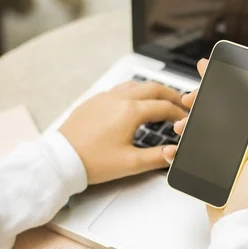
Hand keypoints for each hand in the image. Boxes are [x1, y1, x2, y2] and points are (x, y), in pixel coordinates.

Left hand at [59, 81, 187, 184]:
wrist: (62, 159)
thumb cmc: (92, 161)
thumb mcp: (131, 163)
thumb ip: (157, 158)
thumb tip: (173, 153)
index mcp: (130, 112)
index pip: (164, 107)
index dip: (179, 113)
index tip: (185, 119)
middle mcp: (118, 99)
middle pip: (152, 88)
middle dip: (170, 95)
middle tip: (181, 102)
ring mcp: (104, 98)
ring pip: (135, 85)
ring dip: (152, 90)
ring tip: (160, 99)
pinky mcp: (93, 101)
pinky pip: (119, 89)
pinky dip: (134, 92)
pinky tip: (133, 102)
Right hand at [163, 59, 247, 224]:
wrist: (239, 227)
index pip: (244, 103)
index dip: (230, 84)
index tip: (214, 69)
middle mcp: (241, 145)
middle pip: (219, 112)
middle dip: (203, 101)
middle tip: (190, 97)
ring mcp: (223, 157)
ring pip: (202, 129)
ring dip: (189, 123)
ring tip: (181, 127)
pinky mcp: (208, 170)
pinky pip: (190, 153)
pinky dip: (179, 149)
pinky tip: (173, 149)